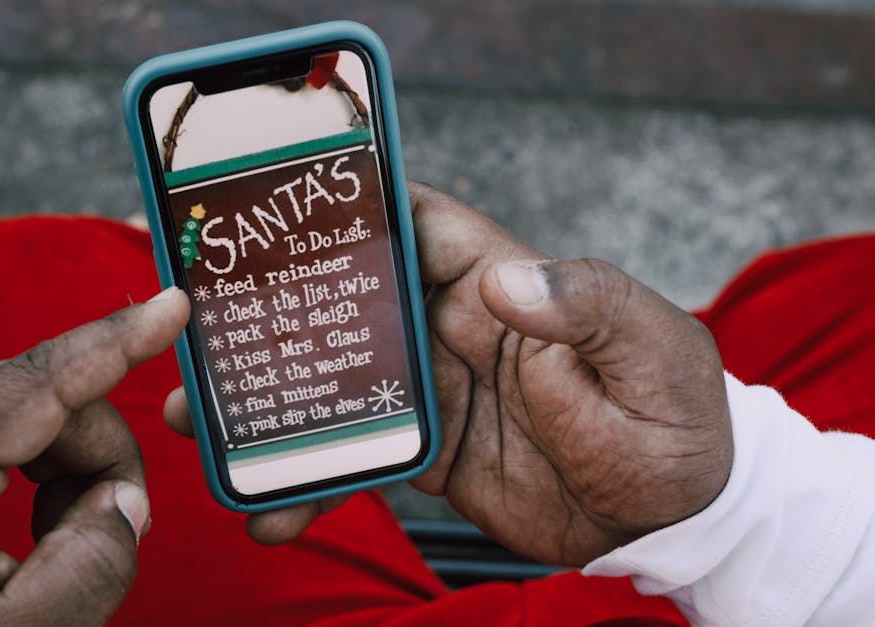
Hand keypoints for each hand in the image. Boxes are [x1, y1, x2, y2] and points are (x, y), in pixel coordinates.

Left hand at [0, 288, 189, 625]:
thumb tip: (122, 500)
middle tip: (111, 533)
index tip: (172, 304)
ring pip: (24, 405)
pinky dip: (38, 467)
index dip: (113, 343)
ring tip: (56, 542)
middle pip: (38, 395)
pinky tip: (31, 526)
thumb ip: (84, 571)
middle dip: (96, 456)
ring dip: (69, 467)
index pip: (33, 384)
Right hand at [164, 184, 732, 563]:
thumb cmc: (677, 418)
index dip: (354, 209)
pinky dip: (315, 482)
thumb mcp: (653, 352)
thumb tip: (508, 282)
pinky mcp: (431, 453)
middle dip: (278, 313)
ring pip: (339, 384)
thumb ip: (588, 308)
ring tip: (204, 424)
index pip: (418, 226)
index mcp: (501, 285)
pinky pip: (361, 459)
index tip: (276, 212)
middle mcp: (456, 331)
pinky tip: (274, 510)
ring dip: (275, 401)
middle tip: (207, 332)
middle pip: (353, 306)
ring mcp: (437, 394)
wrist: (673, 521)